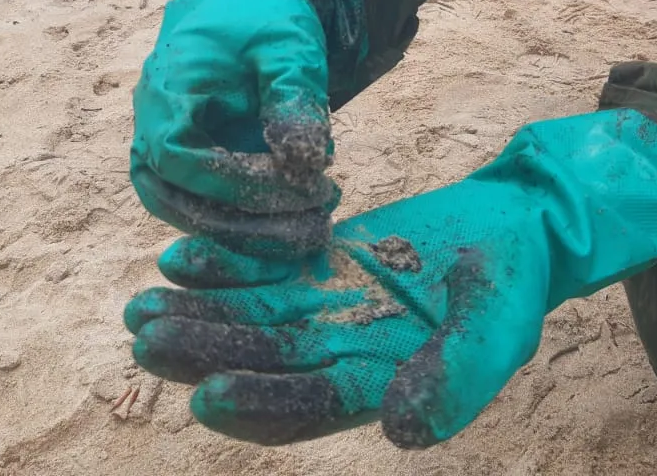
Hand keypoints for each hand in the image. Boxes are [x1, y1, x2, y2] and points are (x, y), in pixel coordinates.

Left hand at [125, 110, 656, 446]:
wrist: (516, 227)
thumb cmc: (516, 285)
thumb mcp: (500, 334)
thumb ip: (458, 380)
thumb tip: (403, 428)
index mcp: (381, 385)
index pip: (307, 405)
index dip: (259, 404)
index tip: (207, 397)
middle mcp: (344, 353)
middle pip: (263, 362)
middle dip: (204, 354)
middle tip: (146, 339)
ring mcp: (331, 308)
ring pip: (254, 317)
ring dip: (200, 313)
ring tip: (141, 305)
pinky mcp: (327, 264)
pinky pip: (269, 269)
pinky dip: (229, 265)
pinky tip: (182, 256)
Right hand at [130, 0, 365, 263]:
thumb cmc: (272, 15)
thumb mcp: (291, 46)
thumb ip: (294, 96)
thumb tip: (303, 162)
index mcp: (169, 84)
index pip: (179, 156)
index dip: (232, 184)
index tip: (295, 192)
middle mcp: (153, 115)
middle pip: (168, 194)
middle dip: (238, 222)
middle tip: (309, 228)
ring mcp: (163, 136)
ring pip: (179, 205)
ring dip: (241, 229)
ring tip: (310, 228)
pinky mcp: (186, 153)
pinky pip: (199, 200)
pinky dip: (243, 218)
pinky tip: (300, 219)